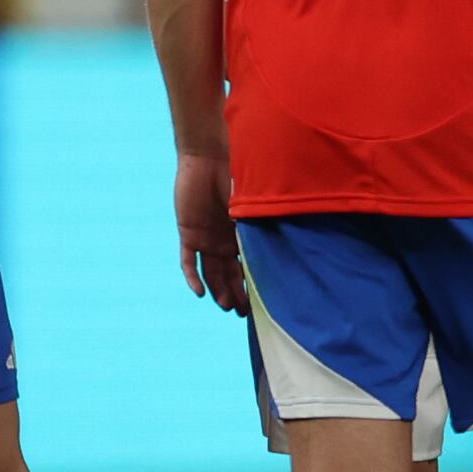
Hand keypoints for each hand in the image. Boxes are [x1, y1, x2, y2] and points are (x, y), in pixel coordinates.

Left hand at [174, 144, 244, 311]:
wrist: (208, 158)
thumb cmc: (235, 176)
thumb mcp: (251, 205)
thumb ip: (258, 225)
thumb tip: (283, 247)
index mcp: (239, 234)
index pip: (246, 265)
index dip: (252, 283)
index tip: (260, 301)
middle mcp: (222, 240)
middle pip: (229, 274)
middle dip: (237, 293)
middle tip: (244, 313)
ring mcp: (205, 238)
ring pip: (211, 272)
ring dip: (218, 290)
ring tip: (227, 308)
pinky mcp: (188, 234)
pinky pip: (188, 261)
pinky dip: (194, 277)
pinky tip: (200, 293)